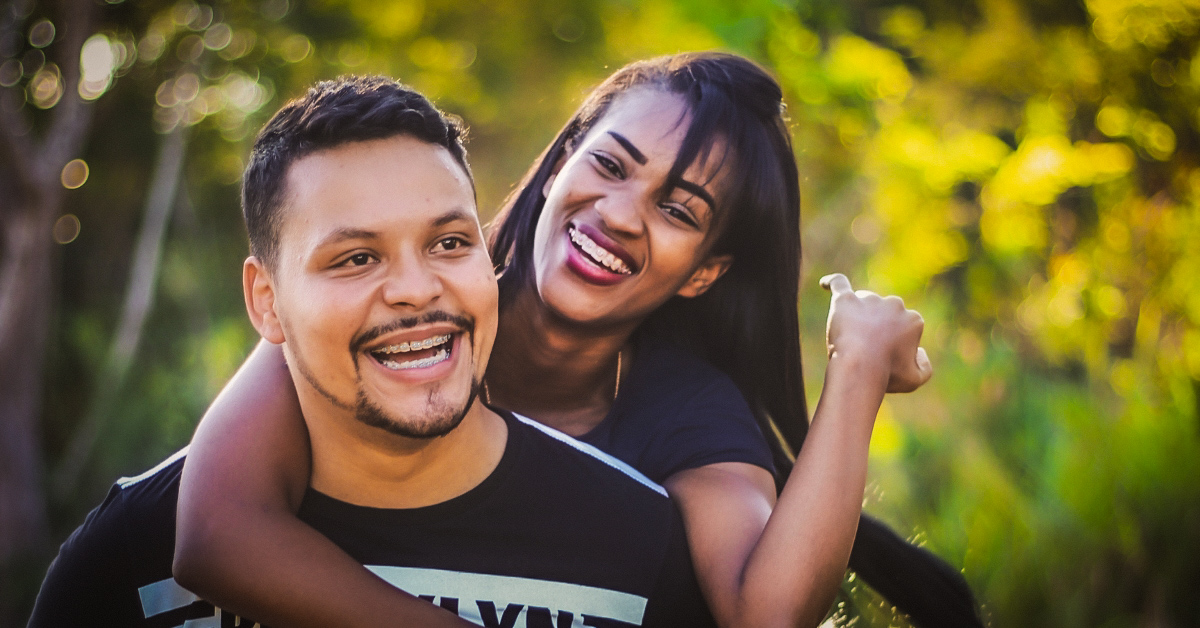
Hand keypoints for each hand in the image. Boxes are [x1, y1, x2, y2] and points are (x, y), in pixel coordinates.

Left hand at [819, 273, 931, 392]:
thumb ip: (925, 367)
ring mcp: (869, 299)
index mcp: (913, 319)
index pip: (903, 328)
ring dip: (857, 317)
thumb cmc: (886, 375)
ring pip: (862, 304)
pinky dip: (832, 283)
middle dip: (876, 329)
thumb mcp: (914, 380)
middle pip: (884, 313)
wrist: (859, 367)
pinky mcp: (846, 300)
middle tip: (865, 352)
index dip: (892, 347)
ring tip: (850, 340)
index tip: (884, 361)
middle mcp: (894, 304)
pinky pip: (838, 284)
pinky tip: (824, 284)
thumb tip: (920, 352)